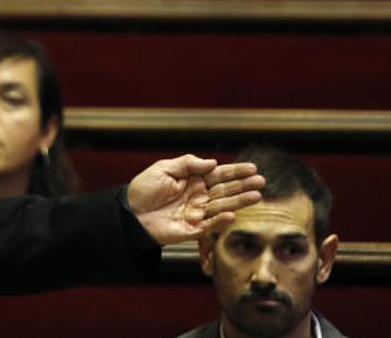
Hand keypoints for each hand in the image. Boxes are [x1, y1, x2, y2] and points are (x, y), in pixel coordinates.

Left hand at [126, 154, 264, 244]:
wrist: (129, 213)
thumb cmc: (143, 190)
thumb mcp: (164, 169)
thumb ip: (188, 164)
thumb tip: (212, 162)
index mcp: (193, 180)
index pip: (218, 174)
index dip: (235, 171)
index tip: (252, 168)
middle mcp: (198, 196)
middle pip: (225, 190)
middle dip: (243, 186)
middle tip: (261, 182)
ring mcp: (197, 213)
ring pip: (222, 206)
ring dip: (239, 202)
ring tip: (256, 196)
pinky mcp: (192, 229)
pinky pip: (209, 226)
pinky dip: (220, 221)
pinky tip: (232, 214)